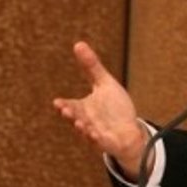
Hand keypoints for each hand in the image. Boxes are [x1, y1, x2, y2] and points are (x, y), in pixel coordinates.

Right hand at [53, 41, 147, 177]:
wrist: (129, 130)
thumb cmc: (115, 108)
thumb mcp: (105, 83)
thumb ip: (91, 66)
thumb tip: (78, 44)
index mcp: (83, 108)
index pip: (70, 105)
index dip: (63, 105)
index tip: (57, 102)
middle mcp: (86, 121)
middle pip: (75, 118)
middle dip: (70, 115)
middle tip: (65, 110)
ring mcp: (95, 133)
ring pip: (86, 131)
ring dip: (82, 128)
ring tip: (79, 123)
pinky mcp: (106, 142)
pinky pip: (100, 142)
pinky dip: (97, 138)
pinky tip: (95, 134)